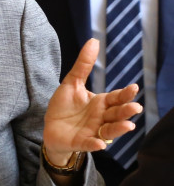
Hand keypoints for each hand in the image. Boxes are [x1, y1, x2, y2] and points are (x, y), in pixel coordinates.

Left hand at [42, 38, 141, 166]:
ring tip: (128, 125)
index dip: (125, 94)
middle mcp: (101, 117)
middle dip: (126, 111)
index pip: (116, 98)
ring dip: (118, 128)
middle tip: (135, 107)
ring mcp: (93, 131)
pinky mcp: (81, 142)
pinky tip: (100, 143)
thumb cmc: (64, 106)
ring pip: (110, 130)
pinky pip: (91, 144)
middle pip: (117, 114)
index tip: (134, 88)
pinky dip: (95, 144)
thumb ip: (83, 65)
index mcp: (101, 103)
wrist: (51, 128)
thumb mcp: (71, 83)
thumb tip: (94, 41)